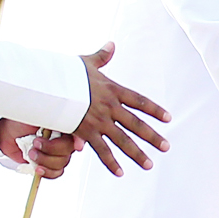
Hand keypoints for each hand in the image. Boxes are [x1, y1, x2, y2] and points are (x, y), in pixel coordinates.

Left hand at [0, 119, 77, 179]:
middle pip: (68, 151)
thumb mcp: (38, 115)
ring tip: (31, 153)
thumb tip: (74, 134)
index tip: (75, 146)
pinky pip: (56, 172)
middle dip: (50, 150)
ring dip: (44, 160)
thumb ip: (57, 121)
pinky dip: (46, 172)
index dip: (78, 141)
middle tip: (35, 144)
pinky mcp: (47, 163)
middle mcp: (61, 139)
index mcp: (63, 125)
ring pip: (61, 163)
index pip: (78, 134)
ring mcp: (55, 152)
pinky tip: (38, 168)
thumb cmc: (19, 121)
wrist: (4, 133)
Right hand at [70, 44, 170, 173]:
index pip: (139, 101)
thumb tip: (111, 44)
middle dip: (152, 137)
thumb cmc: (66, 73)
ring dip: (137, 154)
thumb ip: (101, 57)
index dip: (155, 110)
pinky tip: (121, 173)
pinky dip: (111, 163)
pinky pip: (101, 150)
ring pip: (123, 140)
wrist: (50, 85)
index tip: (168, 118)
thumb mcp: (86, 63)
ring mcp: (99, 121)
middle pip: (136, 124)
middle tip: (166, 147)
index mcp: (113, 90)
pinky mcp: (86, 132)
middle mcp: (110, 107)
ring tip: (149, 165)